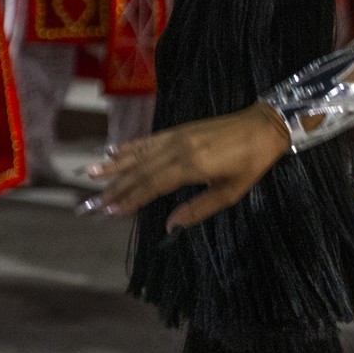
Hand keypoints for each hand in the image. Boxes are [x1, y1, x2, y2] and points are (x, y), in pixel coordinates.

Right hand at [82, 102, 290, 230]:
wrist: (265, 126)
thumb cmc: (251, 163)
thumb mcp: (230, 192)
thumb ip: (198, 209)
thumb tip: (170, 227)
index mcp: (191, 167)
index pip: (152, 186)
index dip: (129, 200)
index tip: (107, 212)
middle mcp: (179, 150)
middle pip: (139, 172)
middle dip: (113, 189)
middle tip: (88, 204)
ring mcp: (178, 137)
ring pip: (139, 154)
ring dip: (114, 166)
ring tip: (89, 174)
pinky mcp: (181, 129)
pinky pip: (150, 139)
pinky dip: (130, 146)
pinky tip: (113, 150)